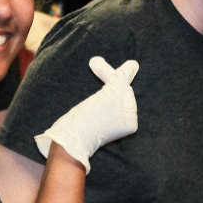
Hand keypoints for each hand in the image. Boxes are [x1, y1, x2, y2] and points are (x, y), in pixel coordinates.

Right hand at [35, 57, 138, 172]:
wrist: (69, 139)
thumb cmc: (92, 117)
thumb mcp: (110, 93)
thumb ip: (122, 77)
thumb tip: (134, 64)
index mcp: (130, 120)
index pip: (126, 89)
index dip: (114, 76)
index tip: (98, 65)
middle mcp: (122, 123)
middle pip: (117, 92)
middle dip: (108, 79)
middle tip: (94, 63)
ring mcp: (108, 124)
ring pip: (108, 96)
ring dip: (101, 84)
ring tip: (93, 70)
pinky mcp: (95, 123)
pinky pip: (100, 103)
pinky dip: (95, 95)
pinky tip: (89, 93)